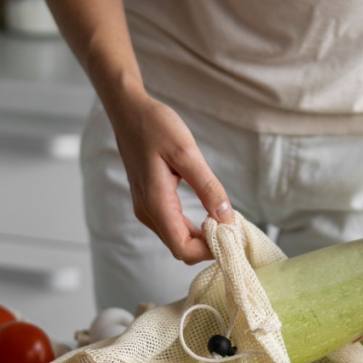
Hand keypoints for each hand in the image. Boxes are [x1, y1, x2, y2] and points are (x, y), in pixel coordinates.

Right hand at [110, 94, 233, 263]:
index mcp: (156, 203)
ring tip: (225, 220)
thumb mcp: (187, 153)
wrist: (129, 112)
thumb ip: (208, 188)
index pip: (183, 249)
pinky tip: (209, 214)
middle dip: (208, 245)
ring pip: (177, 239)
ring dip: (201, 237)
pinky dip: (192, 227)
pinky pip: (173, 226)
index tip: (231, 234)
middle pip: (181, 248)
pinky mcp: (149, 202)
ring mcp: (146, 208)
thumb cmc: (155, 127)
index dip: (208, 250)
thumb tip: (226, 217)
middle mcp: (148, 212)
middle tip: (233, 227)